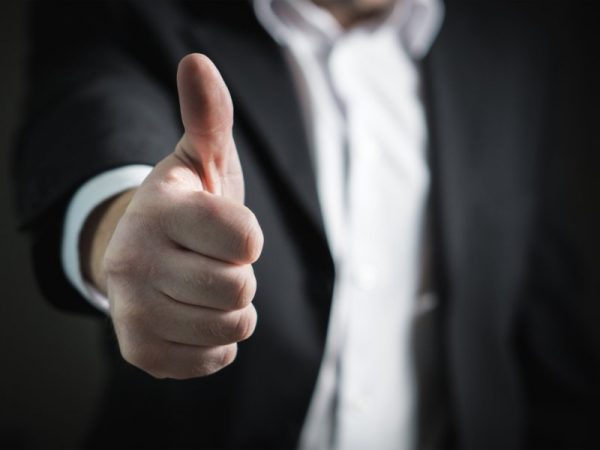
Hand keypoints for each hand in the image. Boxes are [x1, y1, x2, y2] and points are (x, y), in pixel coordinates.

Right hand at [82, 54, 262, 378]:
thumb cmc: (187, 208)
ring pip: (232, 327)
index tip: (225, 230)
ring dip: (232, 308)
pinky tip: (195, 315)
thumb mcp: (200, 159)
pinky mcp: (140, 352)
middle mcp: (134, 261)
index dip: (248, 237)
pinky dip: (219, 340)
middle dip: (239, 274)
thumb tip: (198, 62)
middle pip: (239, 287)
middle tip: (212, 260)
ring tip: (204, 286)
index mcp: (159, 209)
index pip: (246, 238)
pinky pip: (217, 358)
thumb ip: (208, 116)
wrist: (144, 254)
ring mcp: (132, 311)